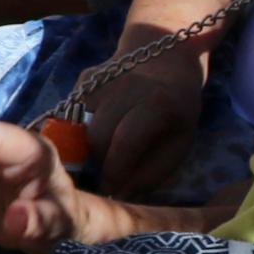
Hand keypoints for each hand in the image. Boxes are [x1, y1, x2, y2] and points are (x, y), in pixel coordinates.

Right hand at [82, 49, 207, 196]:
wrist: (166, 60)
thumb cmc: (177, 112)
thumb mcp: (180, 143)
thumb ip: (152, 171)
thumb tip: (119, 193)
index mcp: (158, 104)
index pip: (126, 142)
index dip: (114, 172)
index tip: (109, 191)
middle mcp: (125, 87)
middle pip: (97, 137)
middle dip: (97, 164)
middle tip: (103, 178)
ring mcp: (101, 80)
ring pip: (79, 128)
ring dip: (86, 149)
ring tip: (100, 156)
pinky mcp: (83, 79)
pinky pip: (73, 115)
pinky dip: (80, 130)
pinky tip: (99, 128)